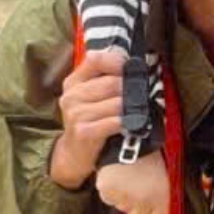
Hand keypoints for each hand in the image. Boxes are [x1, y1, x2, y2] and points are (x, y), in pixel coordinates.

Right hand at [50, 49, 124, 188]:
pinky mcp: (84, 132)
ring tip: (138, 111)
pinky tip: (129, 125)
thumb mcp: (88, 97)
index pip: (95, 59)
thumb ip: (103, 79)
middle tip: (141, 96)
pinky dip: (126, 123)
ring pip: (117, 103)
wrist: (74, 154)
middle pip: (112, 83)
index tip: (130, 70)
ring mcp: (76, 114)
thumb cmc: (89, 120)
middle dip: (131, 90)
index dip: (117, 61)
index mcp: (73, 82)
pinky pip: (114, 122)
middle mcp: (72, 96)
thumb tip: (132, 66)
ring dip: (131, 108)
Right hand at [96, 151, 169, 213]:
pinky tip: (116, 177)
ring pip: (121, 207)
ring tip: (126, 178)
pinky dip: (110, 191)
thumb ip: (159, 199)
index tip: (149, 212)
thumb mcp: (162, 178)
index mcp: (160, 197)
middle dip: (136, 208)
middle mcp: (143, 201)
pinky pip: (108, 199)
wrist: (129, 139)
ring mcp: (124, 198)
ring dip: (123, 197)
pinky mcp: (108, 192)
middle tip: (136, 190)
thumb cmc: (147, 155)